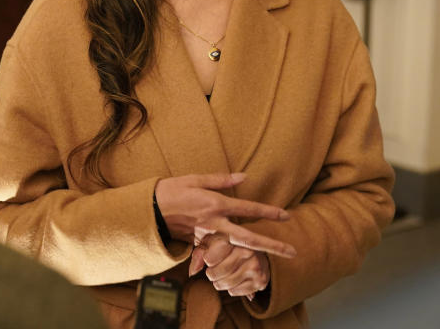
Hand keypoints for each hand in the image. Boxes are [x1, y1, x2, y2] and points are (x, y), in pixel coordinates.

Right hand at [154, 173, 296, 257]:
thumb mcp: (195, 179)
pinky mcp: (199, 245)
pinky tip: (244, 263)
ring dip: (257, 255)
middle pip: (249, 238)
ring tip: (275, 258)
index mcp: (216, 204)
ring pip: (237, 250)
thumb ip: (221, 179)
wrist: (147, 212)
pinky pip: (220, 253)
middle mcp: (215, 224)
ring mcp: (207, 237)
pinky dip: (233, 258)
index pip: (249, 209)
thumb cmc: (170, 190)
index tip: (286, 216)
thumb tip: (244, 176)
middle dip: (272, 245)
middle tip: (292, 252)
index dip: (269, 213)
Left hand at [189, 233, 269, 299]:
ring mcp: (255, 266)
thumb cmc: (228, 244)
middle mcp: (247, 251)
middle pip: (214, 274)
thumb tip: (192, 272)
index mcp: (234, 237)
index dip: (208, 259)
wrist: (258, 248)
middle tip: (216, 268)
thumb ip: (199, 253)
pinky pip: (234, 292)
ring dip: (220, 282)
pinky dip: (231, 288)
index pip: (209, 258)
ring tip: (226, 273)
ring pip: (224, 284)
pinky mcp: (260, 280)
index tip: (212, 256)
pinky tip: (237, 278)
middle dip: (212, 273)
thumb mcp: (212, 241)